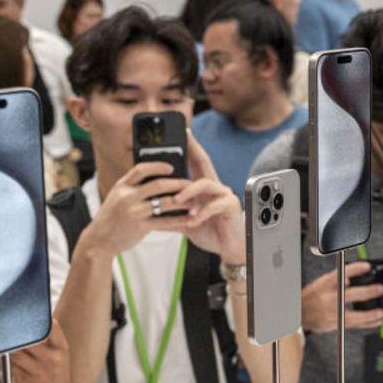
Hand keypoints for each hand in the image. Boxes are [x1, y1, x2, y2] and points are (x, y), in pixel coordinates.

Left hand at [10, 322, 79, 382]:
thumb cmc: (56, 380)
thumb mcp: (59, 357)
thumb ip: (46, 340)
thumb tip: (23, 323)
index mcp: (61, 348)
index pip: (48, 324)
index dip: (34, 318)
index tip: (24, 316)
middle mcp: (51, 357)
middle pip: (27, 336)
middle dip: (16, 333)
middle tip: (9, 329)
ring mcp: (38, 369)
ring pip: (15, 350)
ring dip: (9, 348)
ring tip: (10, 348)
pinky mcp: (24, 379)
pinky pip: (11, 364)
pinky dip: (8, 361)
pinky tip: (13, 363)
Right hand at [81, 161, 190, 256]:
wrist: (99, 240)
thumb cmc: (112, 217)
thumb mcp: (117, 197)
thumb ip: (133, 188)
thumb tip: (156, 180)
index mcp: (122, 186)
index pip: (141, 169)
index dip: (158, 166)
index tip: (171, 167)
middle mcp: (127, 196)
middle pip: (158, 184)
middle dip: (178, 184)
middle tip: (191, 184)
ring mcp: (134, 212)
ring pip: (165, 202)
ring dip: (183, 201)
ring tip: (195, 201)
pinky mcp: (141, 227)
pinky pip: (165, 222)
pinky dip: (180, 220)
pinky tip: (190, 219)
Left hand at [174, 131, 243, 263]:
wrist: (229, 249)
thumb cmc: (210, 233)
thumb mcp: (186, 222)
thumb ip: (171, 215)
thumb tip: (152, 212)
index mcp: (203, 189)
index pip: (196, 164)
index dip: (190, 148)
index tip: (182, 133)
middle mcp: (215, 188)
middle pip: (204, 162)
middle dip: (194, 148)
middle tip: (184, 137)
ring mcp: (224, 195)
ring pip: (206, 184)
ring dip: (190, 191)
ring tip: (177, 200)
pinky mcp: (231, 207)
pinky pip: (214, 205)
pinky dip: (201, 213)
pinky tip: (192, 220)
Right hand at [300, 261, 382, 332]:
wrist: (300, 314)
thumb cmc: (312, 297)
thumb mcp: (321, 283)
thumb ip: (336, 279)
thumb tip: (350, 278)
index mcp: (325, 285)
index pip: (341, 273)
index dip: (355, 269)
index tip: (367, 266)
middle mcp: (328, 299)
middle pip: (350, 295)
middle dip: (368, 292)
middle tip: (380, 289)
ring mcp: (332, 313)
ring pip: (353, 315)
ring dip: (369, 314)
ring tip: (381, 312)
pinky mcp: (336, 324)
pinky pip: (354, 325)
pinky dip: (367, 324)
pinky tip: (376, 321)